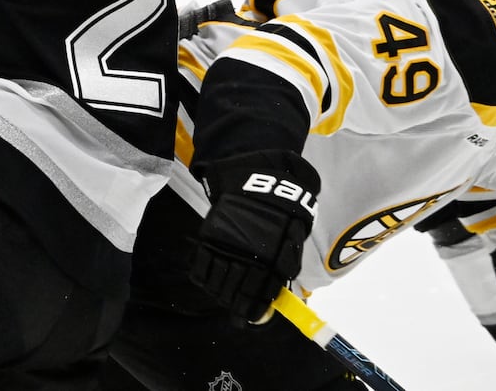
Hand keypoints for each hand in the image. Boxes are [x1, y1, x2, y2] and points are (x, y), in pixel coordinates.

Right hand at [187, 151, 319, 322]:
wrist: (257, 178)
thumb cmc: (281, 207)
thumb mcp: (294, 234)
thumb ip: (286, 261)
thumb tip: (280, 288)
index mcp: (271, 259)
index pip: (259, 293)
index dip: (253, 308)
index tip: (249, 317)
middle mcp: (247, 257)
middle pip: (236, 292)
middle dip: (235, 304)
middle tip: (235, 310)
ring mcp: (226, 247)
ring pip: (218, 282)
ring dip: (220, 294)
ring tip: (222, 296)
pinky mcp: (210, 237)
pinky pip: (201, 265)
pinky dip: (203, 277)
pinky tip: (207, 282)